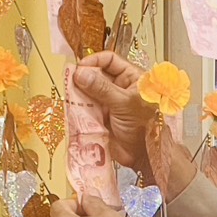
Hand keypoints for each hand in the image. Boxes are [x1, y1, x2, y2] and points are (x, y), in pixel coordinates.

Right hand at [75, 54, 197, 196]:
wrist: (142, 156)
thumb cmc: (145, 127)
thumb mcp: (124, 103)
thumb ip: (101, 88)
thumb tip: (81, 73)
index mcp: (132, 78)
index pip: (110, 60)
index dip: (95, 61)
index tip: (80, 67)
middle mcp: (120, 88)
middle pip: (96, 75)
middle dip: (84, 78)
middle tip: (71, 81)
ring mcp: (109, 102)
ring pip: (89, 91)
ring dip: (79, 93)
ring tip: (71, 94)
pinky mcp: (100, 116)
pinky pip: (86, 107)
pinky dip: (79, 106)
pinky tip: (73, 106)